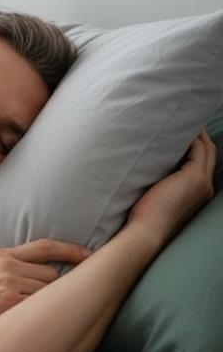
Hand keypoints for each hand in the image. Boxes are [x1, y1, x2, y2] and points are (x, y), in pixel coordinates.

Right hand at [0, 239, 91, 342]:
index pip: (45, 247)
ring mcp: (9, 283)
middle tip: (39, 307)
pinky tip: (28, 325)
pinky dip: (37, 317)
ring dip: (43, 306)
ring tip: (29, 318)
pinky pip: (38, 308)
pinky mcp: (9, 303)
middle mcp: (8, 265)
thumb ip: (3, 266)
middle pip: (52, 275)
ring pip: (48, 293)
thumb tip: (26, 268)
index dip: (71, 250)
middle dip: (50, 292)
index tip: (90, 256)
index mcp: (1, 255)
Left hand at [125, 128, 216, 246]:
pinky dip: (190, 136)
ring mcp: (202, 182)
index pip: (201, 163)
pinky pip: (197, 149)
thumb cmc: (142, 217)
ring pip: (206, 148)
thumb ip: (158, 181)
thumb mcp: (154, 195)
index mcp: (197, 192)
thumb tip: (145, 166)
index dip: (194, 146)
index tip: (180, 132)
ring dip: (195, 133)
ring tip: (180, 119)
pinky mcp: (194, 177)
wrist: (146, 232)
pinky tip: (176, 126)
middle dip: (198, 135)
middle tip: (182, 120)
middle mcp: (205, 187)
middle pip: (208, 153)